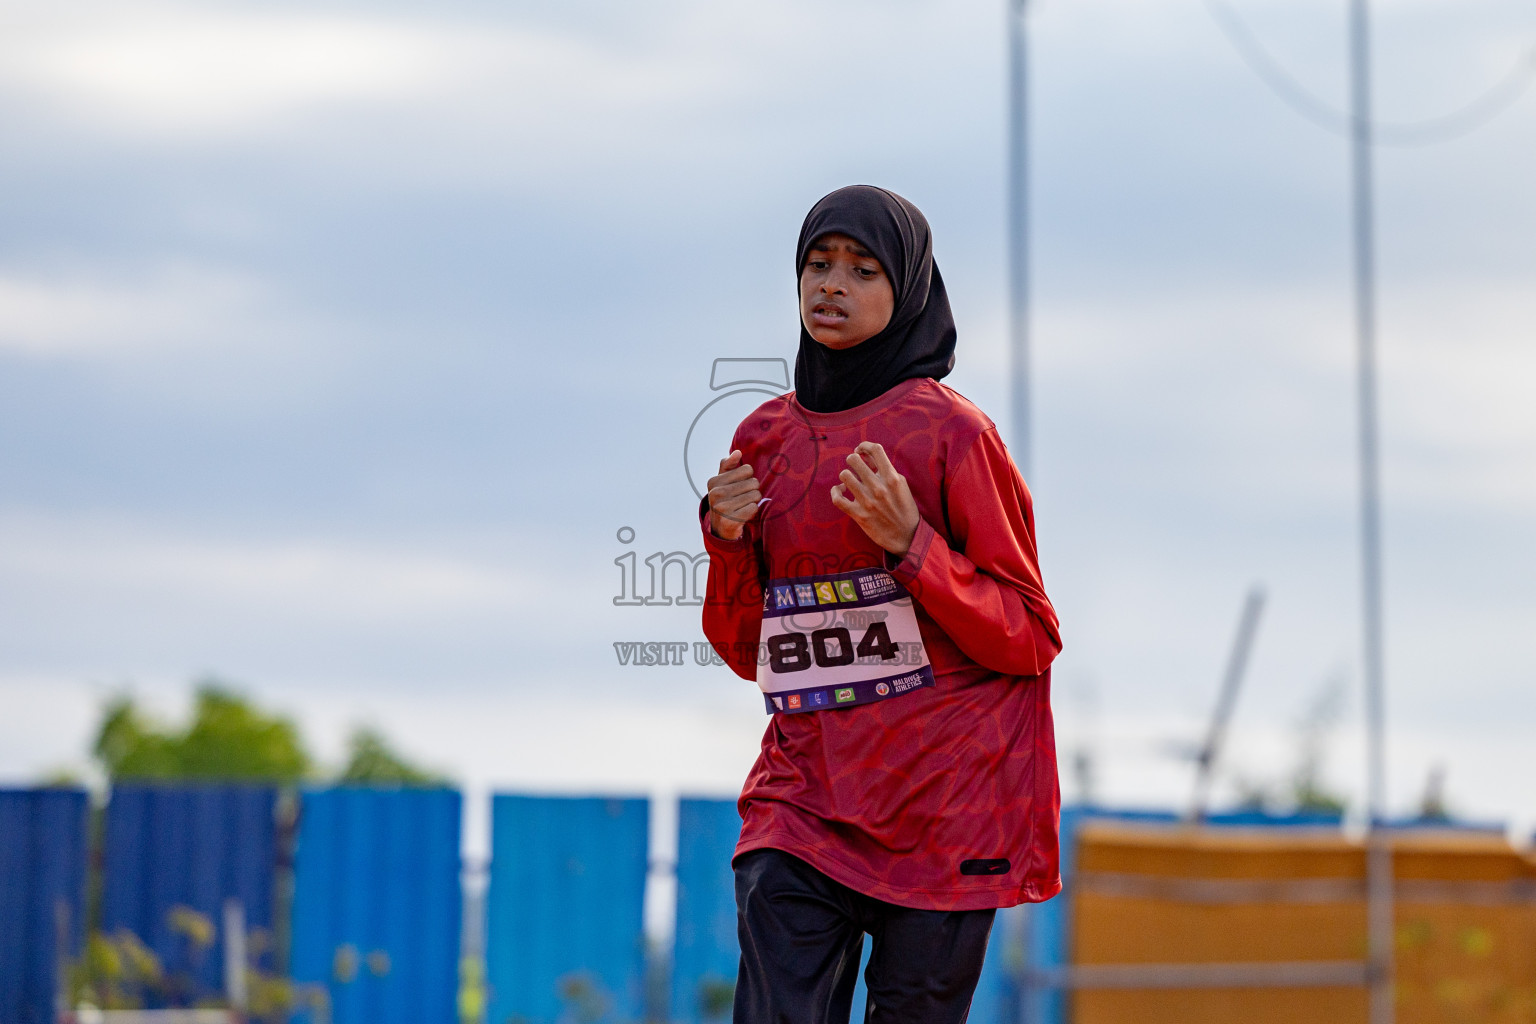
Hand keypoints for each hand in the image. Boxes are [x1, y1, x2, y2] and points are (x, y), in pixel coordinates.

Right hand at [707, 450, 760, 540]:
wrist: (720, 528)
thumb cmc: (725, 499)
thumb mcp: (722, 482)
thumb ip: (728, 465)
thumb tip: (737, 452)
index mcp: (714, 481)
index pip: (747, 469)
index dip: (748, 477)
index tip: (740, 486)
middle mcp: (715, 494)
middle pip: (753, 482)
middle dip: (752, 490)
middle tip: (744, 497)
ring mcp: (722, 508)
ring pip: (755, 495)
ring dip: (753, 501)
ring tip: (744, 505)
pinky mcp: (730, 521)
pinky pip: (754, 508)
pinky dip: (753, 511)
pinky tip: (744, 514)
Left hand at [830, 442, 919, 556]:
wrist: (907, 536)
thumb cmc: (905, 509)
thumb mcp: (901, 486)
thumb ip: (886, 471)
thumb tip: (868, 458)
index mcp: (892, 478)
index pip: (875, 450)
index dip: (864, 445)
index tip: (861, 450)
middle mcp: (878, 487)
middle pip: (854, 460)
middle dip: (852, 460)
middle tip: (854, 466)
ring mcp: (867, 501)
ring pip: (844, 476)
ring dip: (845, 476)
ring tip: (849, 481)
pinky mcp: (858, 514)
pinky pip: (837, 499)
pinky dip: (835, 492)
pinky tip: (840, 491)